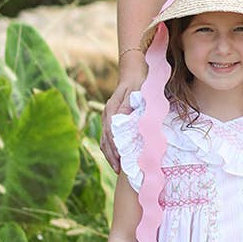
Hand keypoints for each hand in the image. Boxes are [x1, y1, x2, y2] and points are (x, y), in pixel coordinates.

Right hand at [99, 53, 147, 171]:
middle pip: (105, 139)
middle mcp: (107, 114)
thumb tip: (123, 121)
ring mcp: (107, 117)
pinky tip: (116, 158)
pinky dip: (110, 148)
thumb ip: (128, 106)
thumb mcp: (136, 92)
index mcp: (112, 108)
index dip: (115, 146)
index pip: (111, 132)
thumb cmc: (138, 82)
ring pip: (104, 139)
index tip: (121, 158)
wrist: (133, 72)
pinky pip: (107, 137)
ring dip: (109, 154)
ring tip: (117, 168)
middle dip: (111, 155)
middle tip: (119, 169)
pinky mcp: (110, 119)